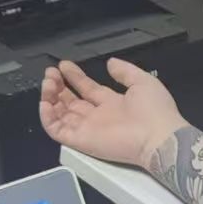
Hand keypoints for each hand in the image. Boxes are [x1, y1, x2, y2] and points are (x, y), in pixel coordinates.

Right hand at [39, 58, 186, 167]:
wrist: (158, 137)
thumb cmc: (154, 109)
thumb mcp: (142, 82)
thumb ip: (125, 71)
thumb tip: (110, 62)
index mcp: (112, 102)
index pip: (87, 88)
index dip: (75, 77)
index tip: (63, 65)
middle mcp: (97, 115)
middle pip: (71, 101)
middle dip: (58, 86)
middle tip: (50, 72)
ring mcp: (87, 128)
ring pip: (60, 114)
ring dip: (50, 98)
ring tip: (48, 82)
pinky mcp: (79, 141)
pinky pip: (57, 130)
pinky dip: (47, 118)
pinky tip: (45, 102)